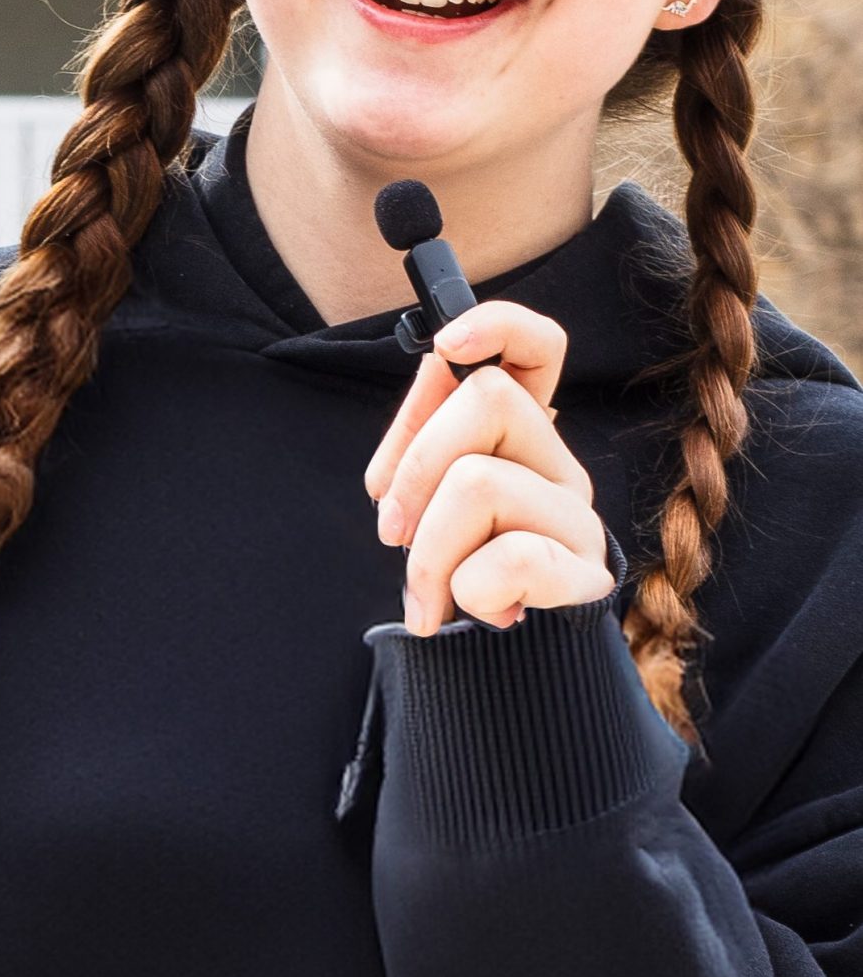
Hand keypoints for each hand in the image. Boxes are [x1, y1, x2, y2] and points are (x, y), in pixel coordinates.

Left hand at [363, 300, 614, 634]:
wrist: (502, 651)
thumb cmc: (457, 559)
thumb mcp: (428, 494)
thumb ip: (427, 431)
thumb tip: (436, 370)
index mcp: (520, 430)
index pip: (538, 346)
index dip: (498, 326)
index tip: (444, 346)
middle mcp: (558, 460)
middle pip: (490, 401)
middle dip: (415, 466)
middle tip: (390, 531)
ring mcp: (578, 513)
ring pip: (480, 482)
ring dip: (429, 548)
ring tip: (425, 591)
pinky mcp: (586, 572)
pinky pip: (512, 556)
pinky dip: (469, 587)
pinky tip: (473, 608)